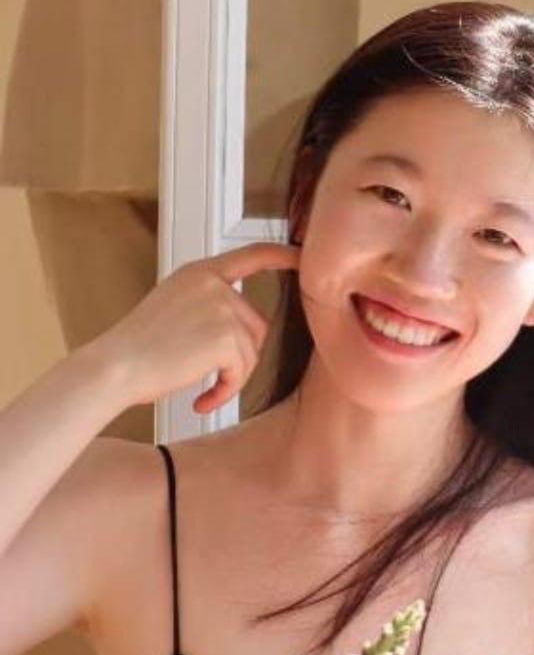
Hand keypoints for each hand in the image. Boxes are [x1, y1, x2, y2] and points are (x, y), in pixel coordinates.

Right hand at [88, 242, 300, 413]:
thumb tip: (248, 329)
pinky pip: (242, 372)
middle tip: (207, 371)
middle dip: (239, 355)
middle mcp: (214, 285)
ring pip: (251, 351)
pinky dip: (225, 391)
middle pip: (256, 324)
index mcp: (199, 273)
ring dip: (230, 376)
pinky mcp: (227, 336)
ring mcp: (222, 308)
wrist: (113, 369)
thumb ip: (210, 305)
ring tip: (198, 384)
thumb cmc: (137, 349)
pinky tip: (202, 399)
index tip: (300, 255)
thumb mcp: (174, 307)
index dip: (280, 255)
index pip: (251, 255)